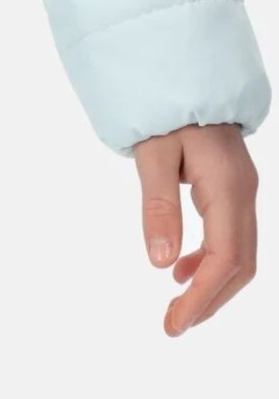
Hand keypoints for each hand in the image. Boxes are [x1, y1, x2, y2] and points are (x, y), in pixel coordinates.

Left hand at [132, 122, 258, 335]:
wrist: (185, 73)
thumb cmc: (167, 107)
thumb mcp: (154, 152)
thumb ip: (158, 206)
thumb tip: (161, 264)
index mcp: (229, 189)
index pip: (225, 259)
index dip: (203, 298)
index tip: (174, 324)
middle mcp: (244, 195)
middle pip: (240, 265)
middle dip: (210, 301)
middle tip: (173, 325)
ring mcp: (242, 192)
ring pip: (240, 254)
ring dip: (212, 285)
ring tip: (178, 307)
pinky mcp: (232, 189)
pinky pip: (231, 236)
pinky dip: (210, 261)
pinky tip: (182, 270)